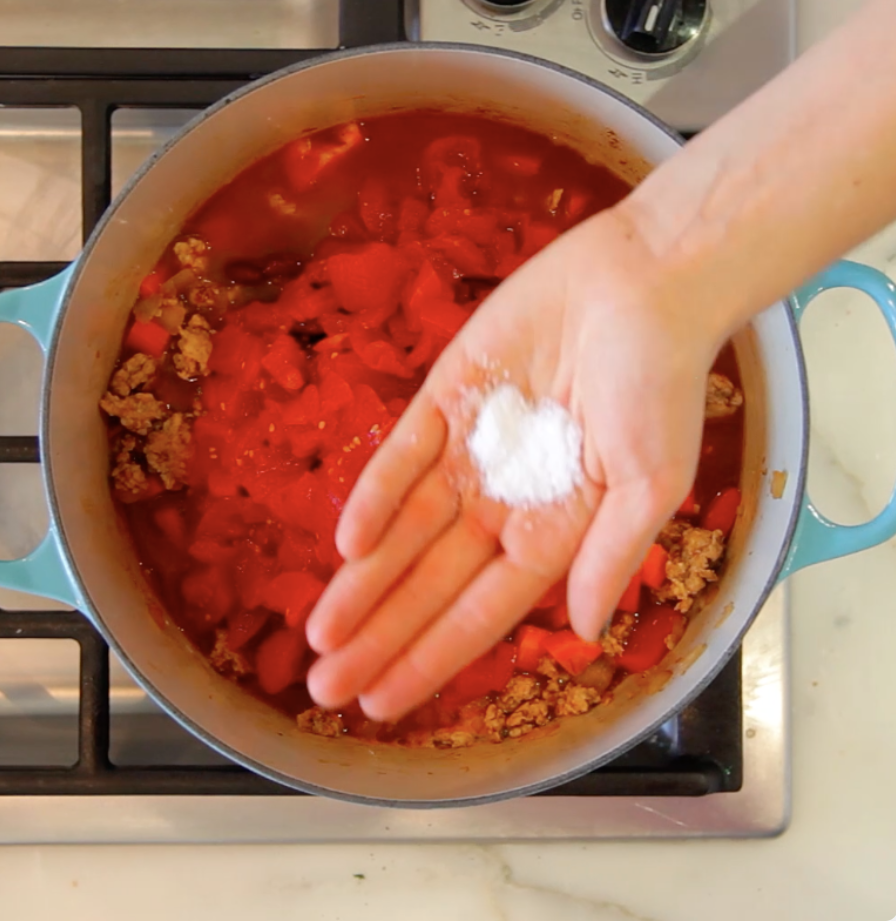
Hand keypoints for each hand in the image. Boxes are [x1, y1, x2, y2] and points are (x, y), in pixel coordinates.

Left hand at [305, 205, 724, 721]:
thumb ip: (612, 556)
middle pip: (430, 581)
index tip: (383, 702)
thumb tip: (584, 633)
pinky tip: (347, 544)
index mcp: (554, 529)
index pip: (481, 610)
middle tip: (326, 689)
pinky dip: (374, 497)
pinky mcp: (445, 396)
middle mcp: (502, 500)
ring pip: (404, 529)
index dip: (431, 655)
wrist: (643, 282)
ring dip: (363, 581)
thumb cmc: (662, 384)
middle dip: (380, 635)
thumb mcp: (652, 483)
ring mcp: (469, 451)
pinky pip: (402, 455)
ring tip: (321, 636)